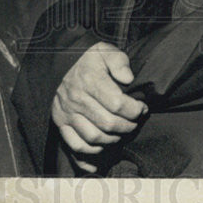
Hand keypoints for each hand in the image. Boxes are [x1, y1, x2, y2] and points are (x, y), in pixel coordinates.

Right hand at [52, 41, 146, 171]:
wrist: (61, 63)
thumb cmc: (90, 60)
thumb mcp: (105, 51)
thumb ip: (119, 61)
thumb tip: (128, 79)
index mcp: (89, 80)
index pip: (117, 104)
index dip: (135, 110)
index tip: (142, 108)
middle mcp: (76, 98)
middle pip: (108, 124)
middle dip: (128, 126)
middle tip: (135, 122)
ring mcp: (67, 113)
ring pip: (94, 138)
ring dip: (113, 139)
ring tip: (122, 131)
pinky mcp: (60, 123)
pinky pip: (77, 145)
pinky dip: (92, 151)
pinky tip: (104, 145)